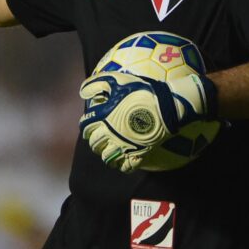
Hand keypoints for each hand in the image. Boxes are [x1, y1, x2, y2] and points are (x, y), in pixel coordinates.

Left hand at [78, 71, 214, 172]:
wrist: (165, 106)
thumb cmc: (141, 91)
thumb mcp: (117, 80)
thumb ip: (97, 84)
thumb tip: (82, 94)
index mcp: (104, 117)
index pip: (86, 127)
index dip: (85, 127)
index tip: (87, 126)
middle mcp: (111, 134)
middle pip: (94, 144)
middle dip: (94, 141)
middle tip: (98, 138)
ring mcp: (124, 146)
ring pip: (106, 158)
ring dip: (105, 154)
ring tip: (109, 150)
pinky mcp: (137, 154)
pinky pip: (124, 167)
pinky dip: (121, 165)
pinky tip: (123, 159)